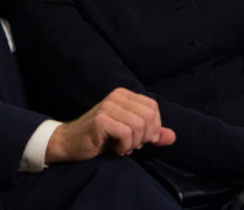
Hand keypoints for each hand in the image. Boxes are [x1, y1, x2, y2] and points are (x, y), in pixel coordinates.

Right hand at [44, 88, 175, 163]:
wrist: (70, 143)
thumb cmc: (101, 138)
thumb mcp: (130, 135)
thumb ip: (151, 134)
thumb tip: (173, 136)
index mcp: (124, 95)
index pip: (153, 107)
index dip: (153, 127)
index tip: (141, 139)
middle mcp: (116, 96)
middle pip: (149, 116)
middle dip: (145, 137)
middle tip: (132, 145)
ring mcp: (107, 106)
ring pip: (139, 126)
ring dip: (134, 143)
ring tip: (122, 147)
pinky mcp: (101, 120)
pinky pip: (126, 133)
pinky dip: (124, 146)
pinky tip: (115, 149)